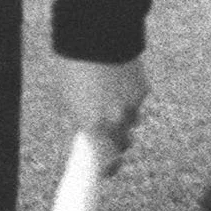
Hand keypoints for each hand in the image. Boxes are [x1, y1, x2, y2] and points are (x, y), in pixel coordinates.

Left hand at [59, 57, 148, 174]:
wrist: (95, 38)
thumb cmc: (73, 69)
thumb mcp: (68, 101)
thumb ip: (80, 122)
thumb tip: (87, 133)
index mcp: (93, 126)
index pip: (105, 162)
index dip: (107, 169)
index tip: (106, 171)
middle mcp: (116, 121)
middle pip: (124, 145)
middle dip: (118, 142)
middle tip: (110, 135)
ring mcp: (132, 106)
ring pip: (133, 121)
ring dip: (125, 117)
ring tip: (112, 99)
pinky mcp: (143, 90)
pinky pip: (138, 101)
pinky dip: (130, 96)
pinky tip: (119, 82)